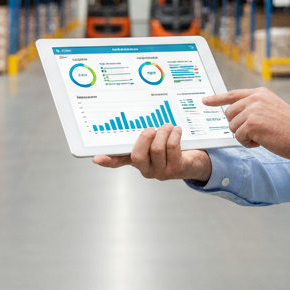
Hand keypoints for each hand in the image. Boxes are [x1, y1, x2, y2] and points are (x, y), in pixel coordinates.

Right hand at [93, 124, 211, 182]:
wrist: (193, 160)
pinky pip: (172, 149)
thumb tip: (136, 117)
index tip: (96, 158)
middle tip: (152, 128)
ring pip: (157, 149)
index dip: (108, 160)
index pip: (118, 162)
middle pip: (138, 154)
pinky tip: (176, 131)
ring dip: (163, 132)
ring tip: (168, 127)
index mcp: (137, 160)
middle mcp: (146, 169)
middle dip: (145, 137)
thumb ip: (145, 135)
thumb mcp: (155, 141)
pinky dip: (174, 135)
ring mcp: (160, 172)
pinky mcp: (175, 169)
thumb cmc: (171, 148)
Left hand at [202, 88, 289, 159]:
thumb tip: (235, 115)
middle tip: (254, 132)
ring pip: (232, 127)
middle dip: (238, 126)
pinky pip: (238, 137)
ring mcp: (253, 110)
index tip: (205, 101)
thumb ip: (255, 107)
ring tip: (262, 136)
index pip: (233, 94)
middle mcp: (255, 98)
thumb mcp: (271, 109)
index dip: (217, 99)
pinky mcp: (252, 123)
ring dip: (244, 136)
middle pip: (229, 114)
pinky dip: (248, 143)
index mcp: (260, 93)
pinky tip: (262, 141)